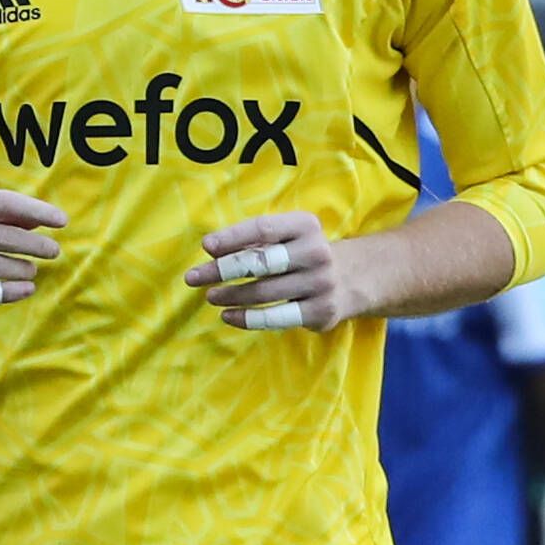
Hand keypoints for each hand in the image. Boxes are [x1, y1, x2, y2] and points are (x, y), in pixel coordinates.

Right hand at [0, 186, 64, 303]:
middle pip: (2, 237)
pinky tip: (23, 290)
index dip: (35, 211)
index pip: (2, 204)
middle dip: (34, 244)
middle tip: (53, 250)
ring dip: (21, 268)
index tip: (60, 220)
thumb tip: (34, 218)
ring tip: (33, 269)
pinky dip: (4, 292)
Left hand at [188, 211, 355, 331]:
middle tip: (193, 277)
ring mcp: (321, 283)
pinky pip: (275, 318)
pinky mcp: (321, 312)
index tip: (205, 246)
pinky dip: (247, 318)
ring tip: (210, 296)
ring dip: (230, 296)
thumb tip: (211, 250)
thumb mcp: (287, 237)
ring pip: (264, 293)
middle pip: (260, 262)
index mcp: (305, 226)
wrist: (351, 279)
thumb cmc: (301, 254)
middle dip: (221, 270)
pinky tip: (227, 316)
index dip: (231, 237)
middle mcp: (317, 252)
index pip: (263, 228)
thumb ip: (253, 241)